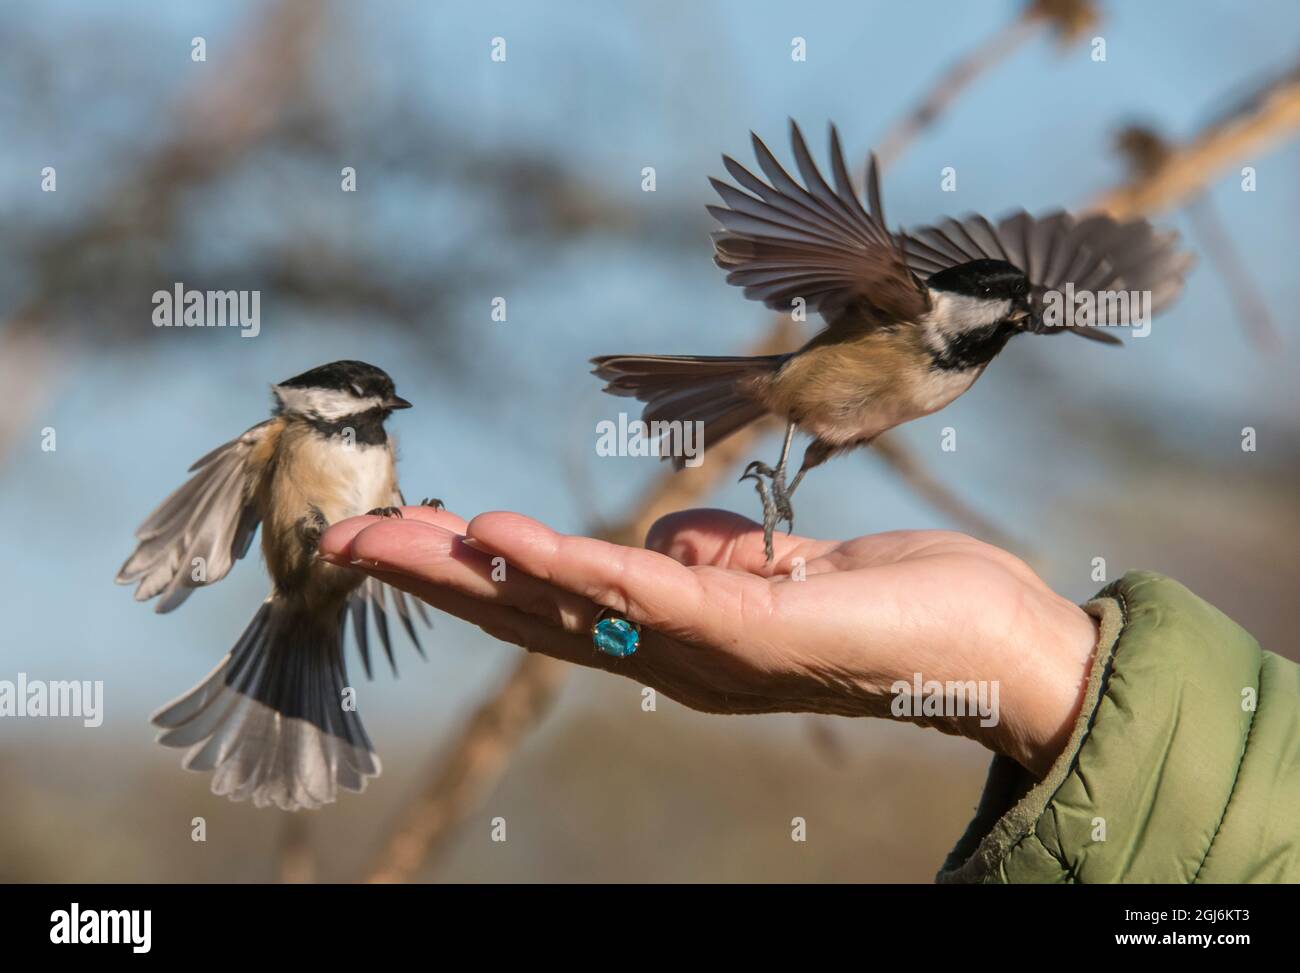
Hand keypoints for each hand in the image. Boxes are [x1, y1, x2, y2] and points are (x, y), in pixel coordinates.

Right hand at [317, 506, 1098, 776]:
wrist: (998, 650)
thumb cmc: (893, 607)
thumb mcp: (785, 574)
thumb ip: (716, 562)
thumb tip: (671, 540)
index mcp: (678, 640)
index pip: (554, 606)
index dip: (472, 577)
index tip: (403, 537)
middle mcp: (675, 659)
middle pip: (534, 616)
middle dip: (436, 579)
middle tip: (344, 541)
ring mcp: (708, 654)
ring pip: (569, 608)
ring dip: (476, 571)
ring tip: (400, 535)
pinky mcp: (753, 634)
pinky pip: (647, 597)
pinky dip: (572, 569)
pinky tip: (507, 541)